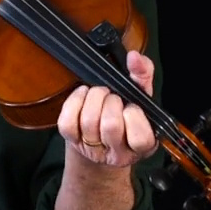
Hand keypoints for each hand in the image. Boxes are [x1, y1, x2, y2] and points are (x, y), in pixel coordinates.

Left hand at [57, 49, 159, 167]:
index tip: (131, 105)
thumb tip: (134, 57)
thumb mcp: (140, 96)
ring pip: (88, 122)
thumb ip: (143, 75)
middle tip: (112, 96)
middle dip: (111, 102)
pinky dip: (74, 102)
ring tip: (99, 94)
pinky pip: (68, 123)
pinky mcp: (73, 141)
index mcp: (143, 145)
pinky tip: (83, 95)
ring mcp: (94, 149)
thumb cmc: (126, 115)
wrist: (102, 138)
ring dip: (93, 99)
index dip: (133, 115)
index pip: (140, 137)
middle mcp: (119, 153)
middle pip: (111, 126)